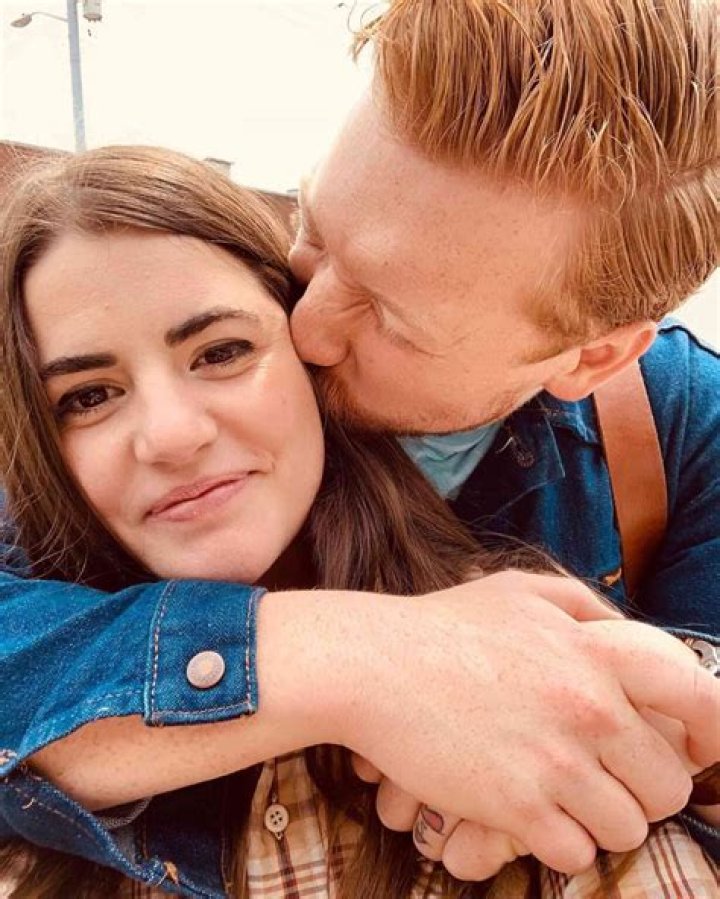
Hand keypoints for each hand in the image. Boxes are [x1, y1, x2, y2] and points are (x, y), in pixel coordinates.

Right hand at [333, 571, 719, 874]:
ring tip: (563, 795)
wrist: (372, 665)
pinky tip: (529, 812)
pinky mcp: (515, 807)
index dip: (713, 731)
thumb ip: (586, 607)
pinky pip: (575, 854)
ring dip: (600, 818)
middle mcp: (587, 708)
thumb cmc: (444, 626)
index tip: (697, 746)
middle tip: (605, 776)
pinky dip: (558, 841)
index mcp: (594, 653)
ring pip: (627, 827)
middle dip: (642, 787)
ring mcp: (554, 762)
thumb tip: (633, 631)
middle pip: (668, 784)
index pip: (698, 697)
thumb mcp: (520, 591)